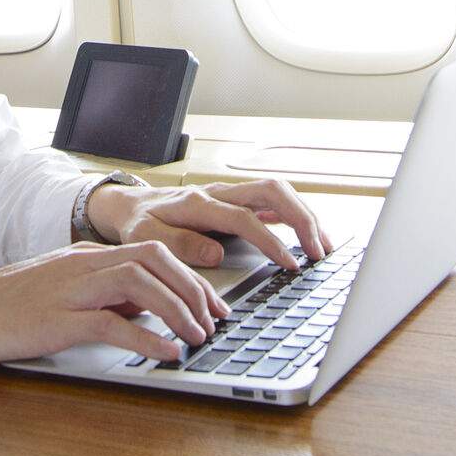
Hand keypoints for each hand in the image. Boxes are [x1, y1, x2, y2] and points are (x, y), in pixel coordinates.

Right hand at [0, 240, 234, 370]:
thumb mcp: (57, 297)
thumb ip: (100, 300)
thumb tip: (143, 313)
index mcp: (83, 258)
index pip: (151, 252)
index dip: (190, 278)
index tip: (212, 307)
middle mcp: (80, 265)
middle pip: (154, 258)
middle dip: (194, 289)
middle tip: (215, 322)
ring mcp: (67, 290)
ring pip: (139, 283)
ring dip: (177, 310)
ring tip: (198, 338)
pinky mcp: (53, 320)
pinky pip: (110, 324)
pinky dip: (146, 339)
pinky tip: (166, 354)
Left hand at [96, 176, 329, 271]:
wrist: (131, 206)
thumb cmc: (140, 224)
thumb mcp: (146, 239)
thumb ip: (179, 245)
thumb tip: (216, 253)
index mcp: (199, 204)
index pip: (244, 218)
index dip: (270, 240)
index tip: (290, 263)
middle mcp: (219, 193)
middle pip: (271, 192)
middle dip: (301, 219)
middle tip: (318, 252)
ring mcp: (230, 195)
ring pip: (277, 192)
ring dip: (304, 215)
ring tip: (324, 246)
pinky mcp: (236, 201)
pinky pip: (272, 201)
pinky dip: (295, 215)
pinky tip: (309, 236)